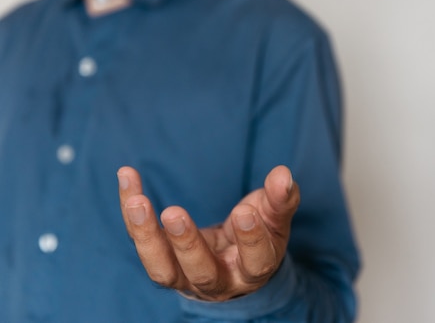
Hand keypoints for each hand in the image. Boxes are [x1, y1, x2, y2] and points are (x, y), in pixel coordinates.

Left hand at [117, 165, 299, 301]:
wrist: (234, 260)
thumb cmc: (260, 235)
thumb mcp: (276, 219)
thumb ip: (281, 199)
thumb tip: (284, 175)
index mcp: (252, 271)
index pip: (255, 262)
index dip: (250, 239)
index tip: (245, 212)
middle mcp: (218, 282)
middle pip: (201, 273)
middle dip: (187, 244)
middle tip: (174, 212)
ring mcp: (186, 277)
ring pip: (162, 269)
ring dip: (146, 236)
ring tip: (138, 202)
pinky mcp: (163, 262)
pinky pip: (142, 240)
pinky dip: (132, 212)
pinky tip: (128, 177)